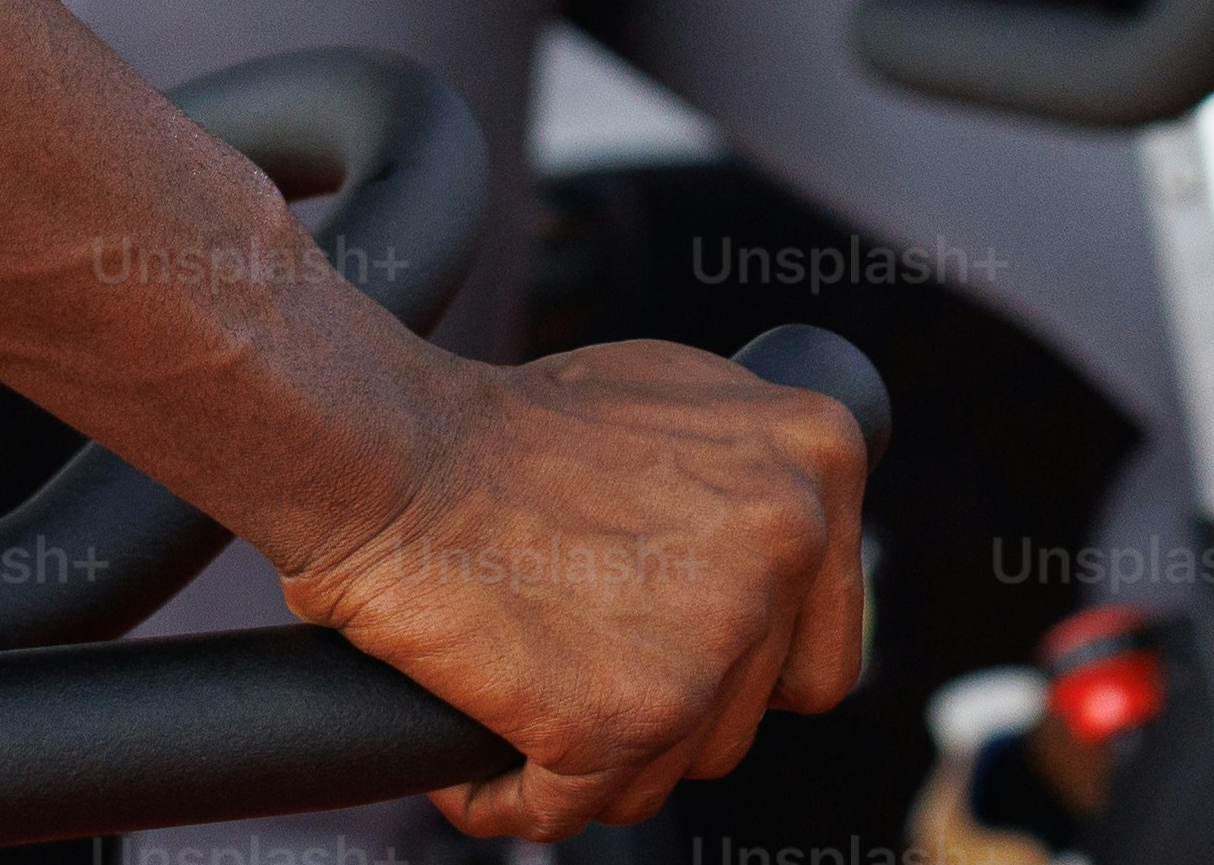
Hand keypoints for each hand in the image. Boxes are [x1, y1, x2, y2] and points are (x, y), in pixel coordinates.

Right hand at [272, 339, 870, 839]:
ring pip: (670, 770)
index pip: (823, 643)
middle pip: (746, 718)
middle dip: (659, 707)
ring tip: (525, 691)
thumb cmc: (504, 427)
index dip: (742, 664)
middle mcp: (786, 543)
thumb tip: (791, 550)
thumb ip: (754, 481)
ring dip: (594, 756)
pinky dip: (516, 797)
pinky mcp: (626, 719)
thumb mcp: (677, 403)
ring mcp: (712, 639)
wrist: (390, 454)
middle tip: (579, 658)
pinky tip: (480, 755)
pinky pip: (578, 809)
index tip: (669, 646)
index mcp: (818, 457)